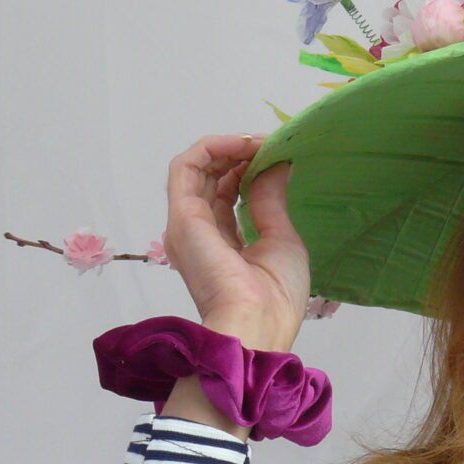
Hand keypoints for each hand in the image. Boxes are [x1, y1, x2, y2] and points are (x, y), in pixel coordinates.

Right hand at [164, 134, 308, 351]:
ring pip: (197, 168)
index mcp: (222, 245)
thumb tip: (277, 165)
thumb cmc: (275, 294)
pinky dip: (211, 148)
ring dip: (228, 147)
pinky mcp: (182, 216)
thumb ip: (270, 200)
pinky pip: (185, 168)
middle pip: (212, 178)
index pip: (228, 194)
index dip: (250, 169)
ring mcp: (187, 224)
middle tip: (272, 143)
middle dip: (241, 155)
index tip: (278, 156)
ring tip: (261, 141)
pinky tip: (242, 143)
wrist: (257, 322)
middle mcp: (199, 233)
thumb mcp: (281, 238)